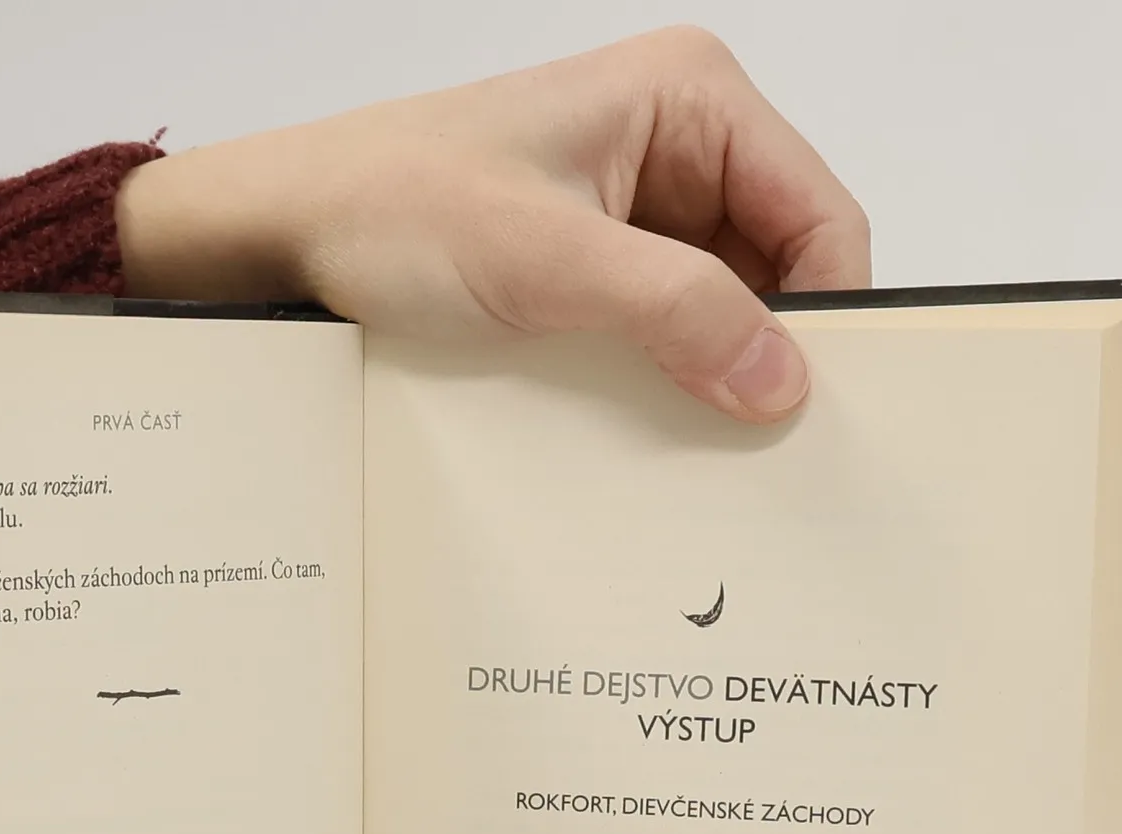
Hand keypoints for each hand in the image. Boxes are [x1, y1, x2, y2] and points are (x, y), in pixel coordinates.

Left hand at [117, 27, 869, 423]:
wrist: (292, 234)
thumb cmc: (394, 208)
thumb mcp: (545, 262)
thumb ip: (674, 312)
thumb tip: (782, 379)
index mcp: (691, 99)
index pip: (821, 214)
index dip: (828, 314)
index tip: (808, 408)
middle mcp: (680, 147)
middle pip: (783, 268)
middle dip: (772, 352)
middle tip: (757, 446)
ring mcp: (641, 211)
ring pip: (727, 310)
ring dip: (714, 376)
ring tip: (695, 443)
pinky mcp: (601, 268)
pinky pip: (669, 333)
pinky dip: (668, 382)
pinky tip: (648, 427)